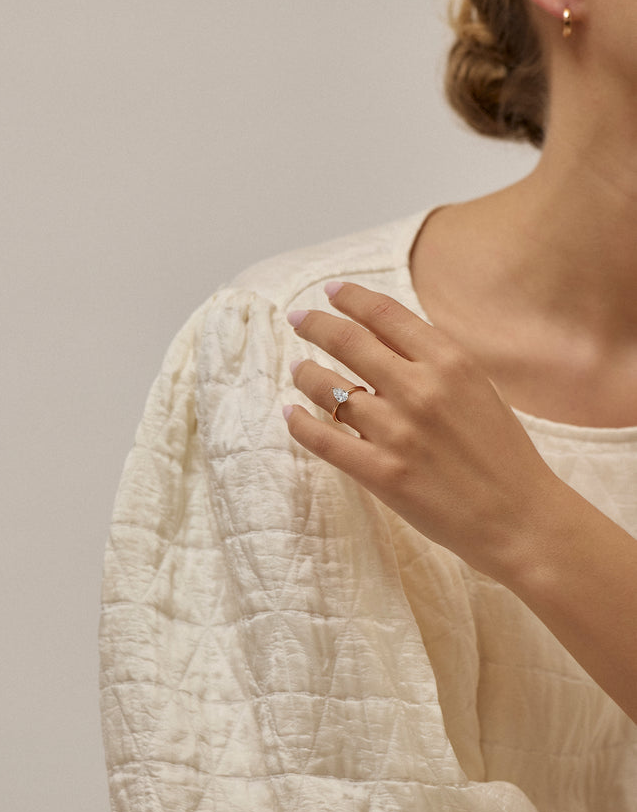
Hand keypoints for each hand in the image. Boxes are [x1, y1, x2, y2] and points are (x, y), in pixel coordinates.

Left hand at [283, 281, 562, 582]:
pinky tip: (291, 413)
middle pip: (348, 341)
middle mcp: (420, 389)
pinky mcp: (381, 473)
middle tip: (298, 319)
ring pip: (328, 389)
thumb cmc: (502, 452)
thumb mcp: (478, 389)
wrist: (521, 519)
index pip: (385, 313)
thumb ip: (433, 361)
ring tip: (298, 369)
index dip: (350, 298)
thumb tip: (382, 336)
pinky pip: (323, 439)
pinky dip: (299, 423)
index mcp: (450, 362)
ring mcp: (397, 432)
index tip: (330, 292)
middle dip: (315, 324)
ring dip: (305, 373)